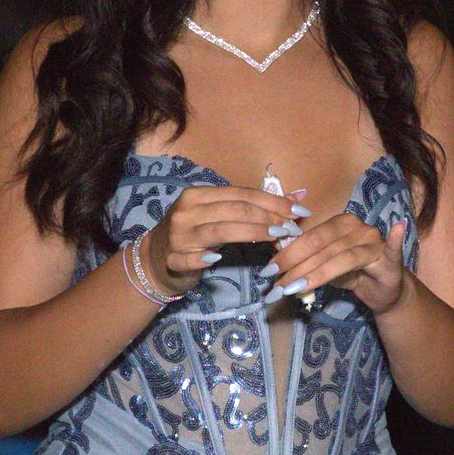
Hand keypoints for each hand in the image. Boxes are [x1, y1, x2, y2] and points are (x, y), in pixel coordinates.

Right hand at [140, 184, 304, 295]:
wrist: (155, 260)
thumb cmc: (195, 235)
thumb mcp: (220, 217)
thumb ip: (253, 207)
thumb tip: (298, 196)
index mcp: (198, 195)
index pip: (240, 194)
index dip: (271, 201)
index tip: (297, 210)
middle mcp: (187, 211)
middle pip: (234, 210)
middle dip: (267, 217)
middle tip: (292, 226)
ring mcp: (178, 235)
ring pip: (219, 231)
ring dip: (251, 233)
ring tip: (276, 237)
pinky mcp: (172, 259)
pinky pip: (190, 258)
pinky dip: (204, 257)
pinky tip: (218, 257)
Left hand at [264, 212, 410, 314]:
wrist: (383, 290)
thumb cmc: (352, 274)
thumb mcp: (325, 265)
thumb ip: (306, 259)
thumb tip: (273, 263)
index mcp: (340, 223)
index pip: (311, 236)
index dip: (289, 253)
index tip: (269, 270)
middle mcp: (358, 227)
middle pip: (323, 247)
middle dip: (297, 267)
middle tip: (277, 286)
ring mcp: (374, 242)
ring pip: (342, 257)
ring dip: (315, 274)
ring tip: (293, 289)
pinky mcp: (391, 258)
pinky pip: (393, 247)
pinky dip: (395, 239)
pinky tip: (397, 229)